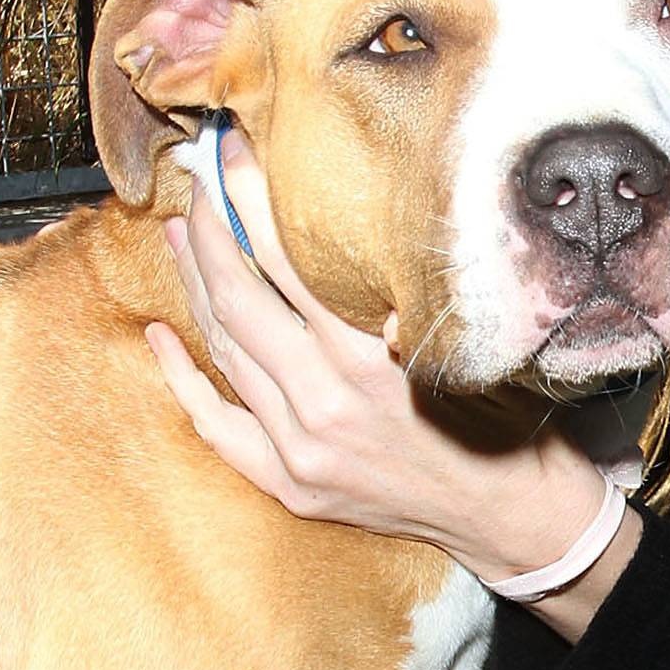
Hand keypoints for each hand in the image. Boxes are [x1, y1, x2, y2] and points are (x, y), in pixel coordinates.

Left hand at [145, 131, 623, 597]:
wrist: (509, 516)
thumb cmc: (500, 418)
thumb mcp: (458, 341)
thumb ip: (396, 293)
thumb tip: (338, 218)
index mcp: (372, 363)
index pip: (287, 262)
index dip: (251, 200)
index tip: (234, 152)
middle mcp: (327, 407)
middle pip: (239, 301)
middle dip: (210, 232)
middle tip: (198, 183)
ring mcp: (301, 451)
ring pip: (225, 352)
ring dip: (195, 287)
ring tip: (181, 236)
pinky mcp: (290, 484)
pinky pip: (217, 424)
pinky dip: (183, 378)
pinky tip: (161, 336)